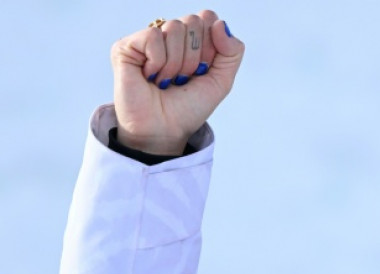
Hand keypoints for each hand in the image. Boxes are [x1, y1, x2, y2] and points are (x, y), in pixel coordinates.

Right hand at [110, 10, 244, 154]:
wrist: (165, 130)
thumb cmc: (189, 107)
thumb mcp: (222, 81)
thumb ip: (232, 51)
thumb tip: (220, 23)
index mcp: (192, 39)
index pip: (209, 18)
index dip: (211, 47)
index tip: (202, 71)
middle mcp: (169, 35)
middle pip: (194, 21)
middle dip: (195, 56)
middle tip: (183, 78)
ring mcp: (147, 39)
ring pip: (175, 27)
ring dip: (177, 63)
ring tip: (166, 80)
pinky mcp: (126, 46)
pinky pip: (153, 36)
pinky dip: (159, 62)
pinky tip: (150, 76)